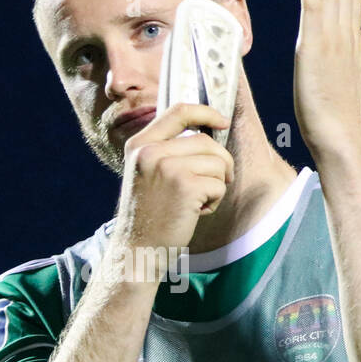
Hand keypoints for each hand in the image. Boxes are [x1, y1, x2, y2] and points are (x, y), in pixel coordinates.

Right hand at [112, 102, 233, 259]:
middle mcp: (150, 151)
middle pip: (206, 141)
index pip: (179, 111)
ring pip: (216, 162)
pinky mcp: (185, 186)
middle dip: (220, 163)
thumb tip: (207, 133)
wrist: (137, 250)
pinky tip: (196, 212)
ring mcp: (167, 167)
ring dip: (216, 185)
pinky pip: (218, 184)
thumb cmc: (148, 216)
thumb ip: (166, 150)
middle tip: (214, 184)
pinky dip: (215, 201)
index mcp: (139, 144)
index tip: (223, 120)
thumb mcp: (146, 173)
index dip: (206, 112)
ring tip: (196, 202)